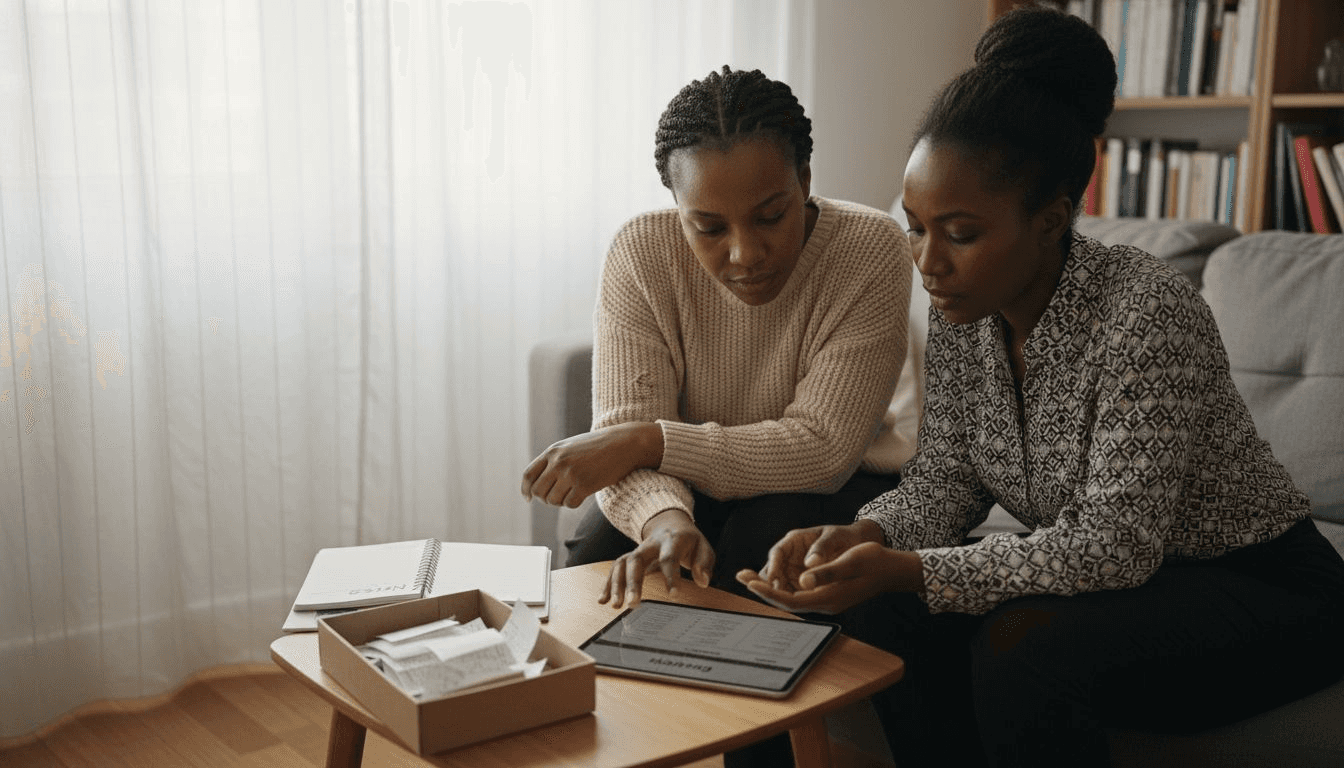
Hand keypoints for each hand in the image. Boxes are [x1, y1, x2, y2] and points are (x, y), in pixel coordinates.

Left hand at [522, 422, 662, 507]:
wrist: (624, 444)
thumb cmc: (598, 446)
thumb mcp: (571, 446)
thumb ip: (554, 460)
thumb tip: (538, 484)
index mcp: (553, 452)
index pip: (528, 475)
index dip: (525, 489)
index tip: (528, 498)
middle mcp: (558, 462)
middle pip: (538, 491)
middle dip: (545, 498)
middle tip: (556, 498)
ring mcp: (571, 474)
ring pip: (553, 500)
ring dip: (560, 501)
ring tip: (572, 493)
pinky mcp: (585, 485)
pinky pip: (569, 504)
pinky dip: (573, 503)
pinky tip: (582, 494)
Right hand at [600, 509, 713, 608]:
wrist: (669, 523)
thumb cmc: (688, 540)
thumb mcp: (703, 547)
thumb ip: (704, 563)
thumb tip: (703, 581)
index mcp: (672, 540)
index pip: (669, 557)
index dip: (671, 576)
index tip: (674, 595)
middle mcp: (650, 544)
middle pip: (636, 560)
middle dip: (633, 582)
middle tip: (633, 604)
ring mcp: (637, 550)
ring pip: (622, 564)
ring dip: (616, 585)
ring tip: (616, 606)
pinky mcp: (629, 557)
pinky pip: (615, 568)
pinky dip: (608, 584)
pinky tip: (603, 600)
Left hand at [740, 519, 885, 591]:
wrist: (893, 569)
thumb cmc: (873, 562)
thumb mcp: (849, 562)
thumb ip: (825, 572)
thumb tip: (803, 580)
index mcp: (827, 598)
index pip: (789, 599)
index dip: (768, 591)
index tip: (749, 581)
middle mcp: (824, 603)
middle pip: (785, 600)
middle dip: (762, 589)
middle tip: (740, 576)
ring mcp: (826, 600)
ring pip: (791, 597)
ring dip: (770, 587)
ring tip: (749, 576)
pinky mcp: (828, 594)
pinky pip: (799, 594)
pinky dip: (783, 586)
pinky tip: (773, 577)